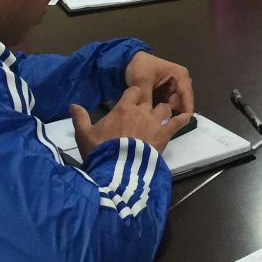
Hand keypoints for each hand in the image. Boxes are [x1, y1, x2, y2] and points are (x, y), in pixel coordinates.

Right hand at [70, 86, 191, 154]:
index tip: (131, 101)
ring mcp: (155, 123)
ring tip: (160, 119)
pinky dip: (183, 119)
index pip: (133, 92)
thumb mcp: (84, 134)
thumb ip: (80, 118)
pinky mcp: (164, 135)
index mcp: (124, 108)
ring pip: (164, 109)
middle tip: (143, 114)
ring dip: (162, 113)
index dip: (133, 95)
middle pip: (149, 100)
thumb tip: (72, 105)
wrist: (117, 169)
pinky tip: (189, 117)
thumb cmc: (101, 150)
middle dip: (147, 105)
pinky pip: (177, 123)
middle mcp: (141, 111)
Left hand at [126, 50, 193, 115]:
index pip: (186, 94)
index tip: (184, 121)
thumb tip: (149, 116)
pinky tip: (154, 114)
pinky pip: (168, 105)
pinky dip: (162, 110)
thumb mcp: (142, 81)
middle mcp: (180, 82)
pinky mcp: (167, 93)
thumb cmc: (140, 67)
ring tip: (154, 115)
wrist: (129, 61)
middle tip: (160, 117)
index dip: (186, 108)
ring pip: (175, 105)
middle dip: (173, 110)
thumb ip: (147, 98)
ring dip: (167, 111)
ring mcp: (174, 88)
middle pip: (182, 101)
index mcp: (180, 75)